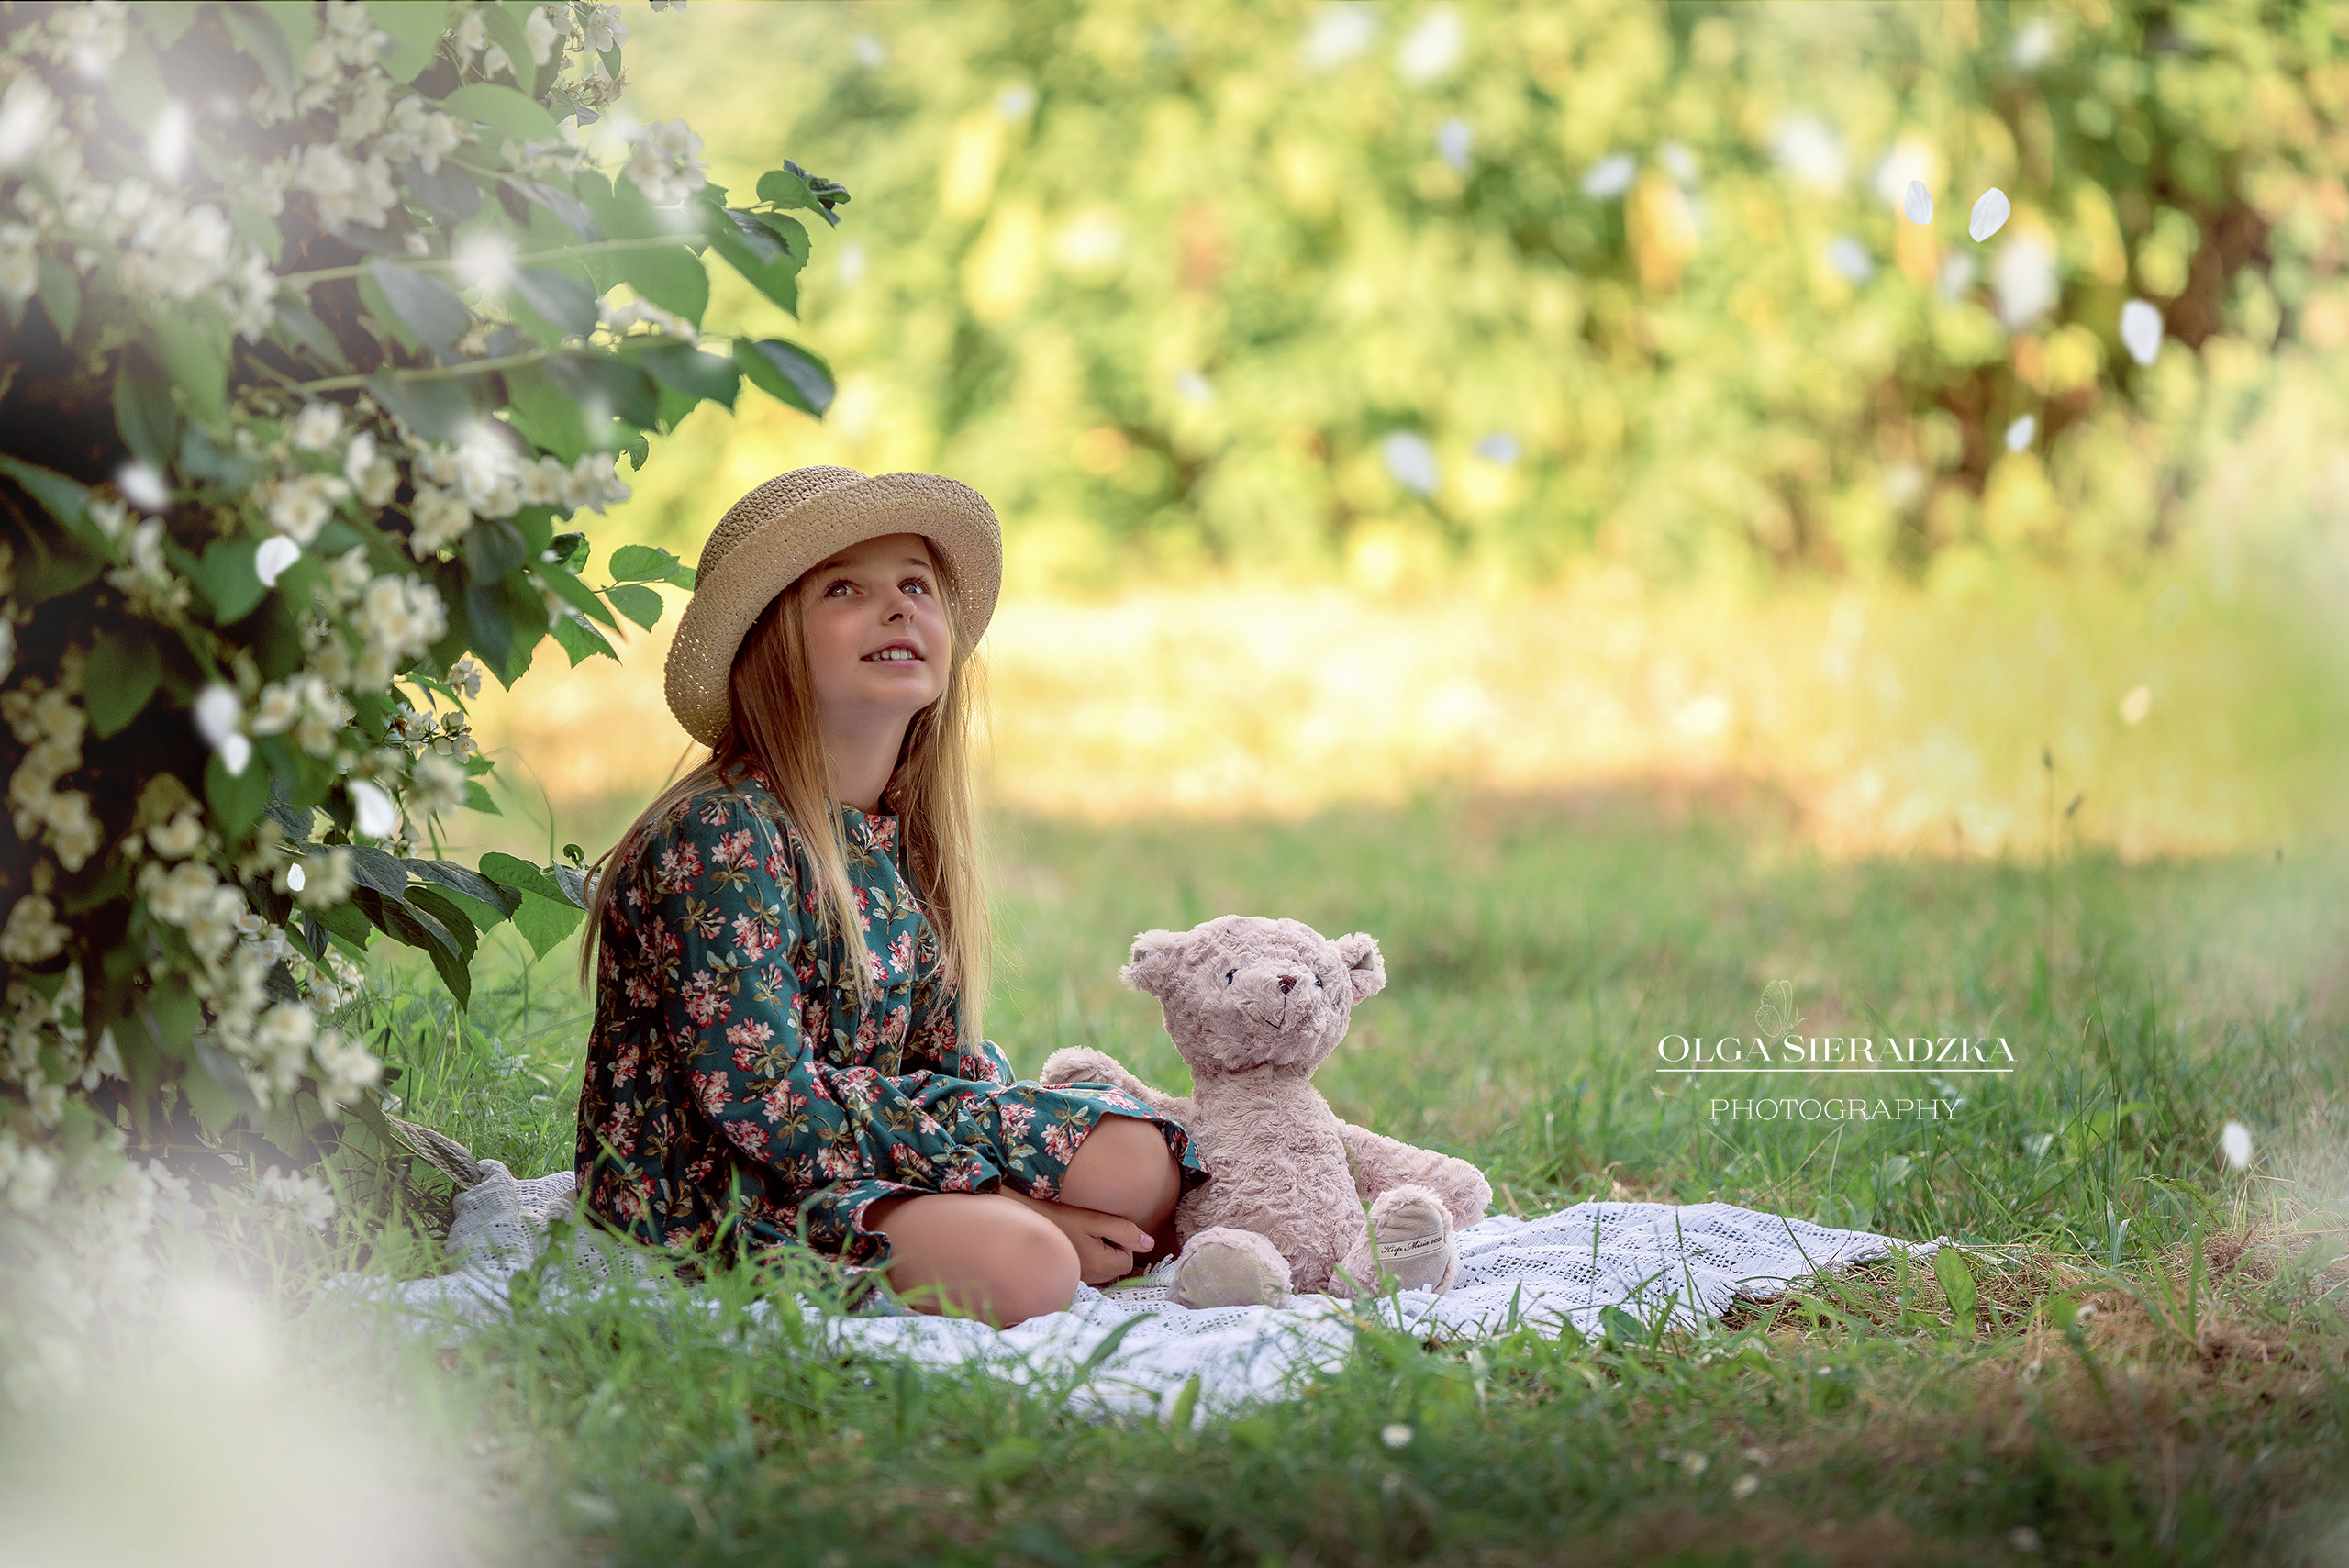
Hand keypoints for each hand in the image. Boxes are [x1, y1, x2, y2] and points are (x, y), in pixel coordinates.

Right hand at [1005, 1193, 1153, 1285]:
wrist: (1025, 1223)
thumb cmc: (1060, 1218)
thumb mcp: (1095, 1219)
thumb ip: (1125, 1231)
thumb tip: (1149, 1244)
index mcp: (1100, 1266)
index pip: (1127, 1259)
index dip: (1120, 1241)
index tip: (1102, 1229)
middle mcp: (1090, 1279)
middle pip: (1115, 1266)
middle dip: (1110, 1248)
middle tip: (1090, 1232)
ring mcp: (1078, 1281)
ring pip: (1102, 1269)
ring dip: (1098, 1253)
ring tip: (1079, 1237)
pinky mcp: (1068, 1278)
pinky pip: (1088, 1271)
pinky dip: (1086, 1259)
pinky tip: (1072, 1245)